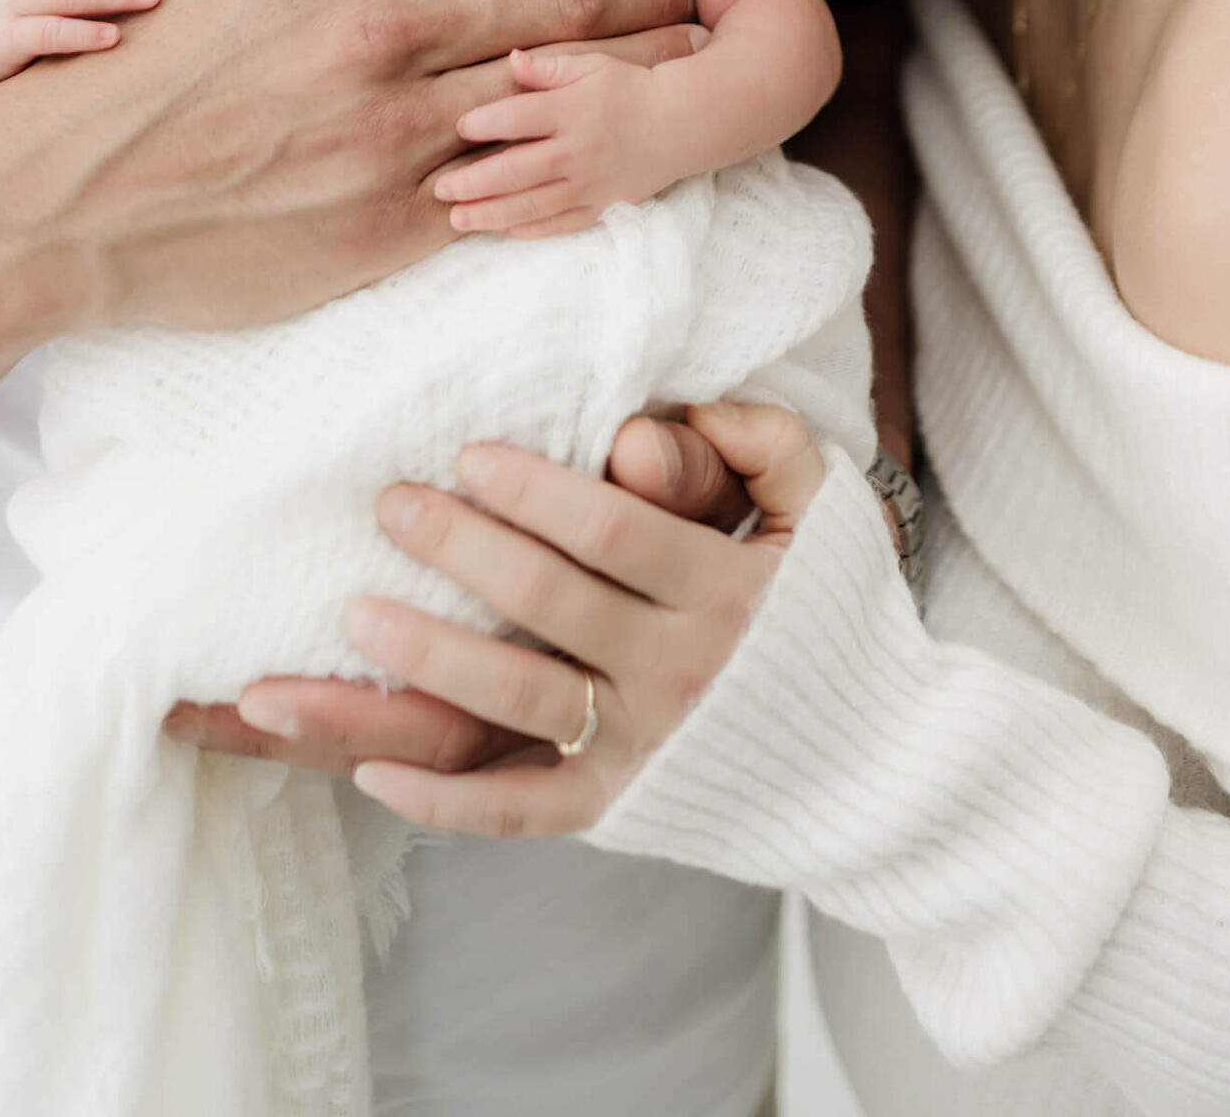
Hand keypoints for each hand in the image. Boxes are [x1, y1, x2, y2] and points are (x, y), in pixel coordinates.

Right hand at [0, 0, 697, 338]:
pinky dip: (573, 172)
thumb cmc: (118, 61)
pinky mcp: (388, 221)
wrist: (52, 195)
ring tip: (693, 74)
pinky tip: (618, 164)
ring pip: (558, 92)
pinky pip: (513, 191)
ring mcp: (393, 127)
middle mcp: (385, 27)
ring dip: (635, 81)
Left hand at [172, 406, 825, 836]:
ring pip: (518, 702)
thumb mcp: (827, 512)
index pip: (614, 531)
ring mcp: (645, 747)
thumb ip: (767, 445)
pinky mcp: (620, 810)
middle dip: (462, 547)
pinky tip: (372, 776)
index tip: (469, 453)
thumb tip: (675, 416)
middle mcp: (681, 672)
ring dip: (430, 658)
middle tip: (390, 504)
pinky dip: (447, 805)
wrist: (876, 761)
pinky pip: (522, 813)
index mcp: (726, 591)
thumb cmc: (833, 614)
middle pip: (550, 603)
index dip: (536, 491)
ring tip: (353, 615)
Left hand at [434, 38, 708, 237]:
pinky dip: (532, 230)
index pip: (519, 117)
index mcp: (572, 109)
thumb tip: (511, 60)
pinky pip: (563, 222)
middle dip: (474, 181)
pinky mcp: (604, 204)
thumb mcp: (593, 65)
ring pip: (533, 204)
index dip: (485, 123)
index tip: (458, 127)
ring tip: (458, 220)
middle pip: (517, 169)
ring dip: (492, 214)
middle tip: (440, 190)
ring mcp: (590, 182)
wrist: (685, 123)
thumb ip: (549, 66)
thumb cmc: (633, 87)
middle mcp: (577, 149)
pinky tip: (504, 232)